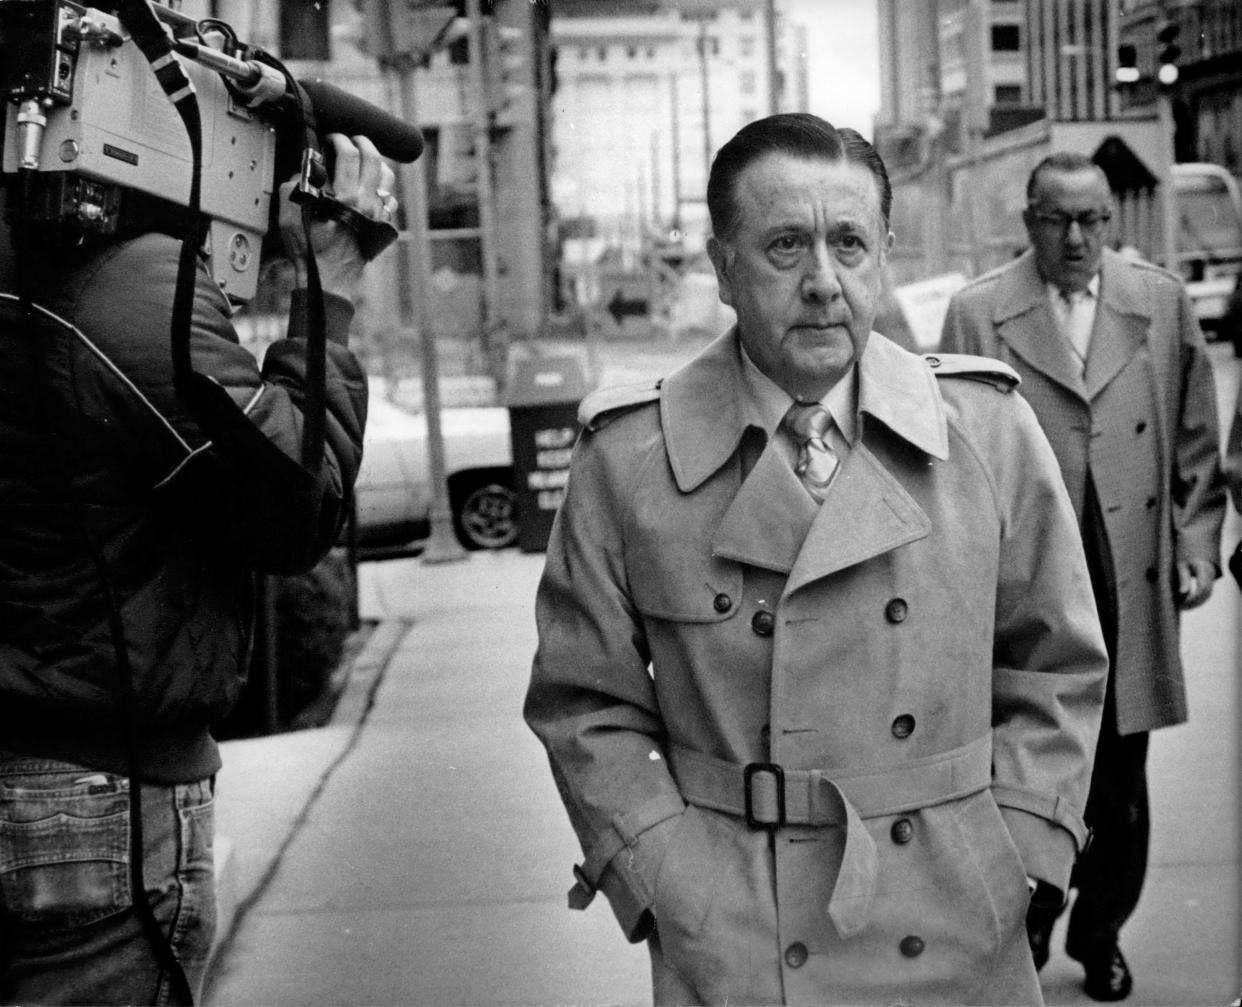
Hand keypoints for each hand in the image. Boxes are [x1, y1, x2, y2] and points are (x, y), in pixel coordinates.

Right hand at [278, 133, 396, 297]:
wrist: (328, 278)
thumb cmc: (309, 249)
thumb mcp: (290, 214)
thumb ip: (294, 185)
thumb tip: (303, 170)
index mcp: (346, 197)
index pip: (350, 155)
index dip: (340, 140)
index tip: (333, 138)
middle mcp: (367, 203)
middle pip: (374, 160)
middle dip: (363, 143)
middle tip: (354, 139)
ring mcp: (378, 215)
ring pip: (388, 178)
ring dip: (378, 162)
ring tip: (367, 157)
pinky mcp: (383, 226)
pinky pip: (391, 199)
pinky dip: (383, 187)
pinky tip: (373, 185)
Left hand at [1176, 557, 1214, 608]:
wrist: (1197, 554)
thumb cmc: (1185, 559)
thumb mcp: (1181, 565)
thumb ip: (1183, 578)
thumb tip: (1182, 593)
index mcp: (1203, 568)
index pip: (1202, 586)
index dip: (1194, 596)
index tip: (1183, 601)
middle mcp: (1210, 574)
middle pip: (1206, 593)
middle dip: (1195, 602)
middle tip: (1181, 607)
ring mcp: (1211, 579)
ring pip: (1207, 595)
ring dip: (1196, 603)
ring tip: (1183, 607)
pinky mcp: (1210, 583)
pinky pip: (1206, 595)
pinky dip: (1197, 601)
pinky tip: (1187, 604)